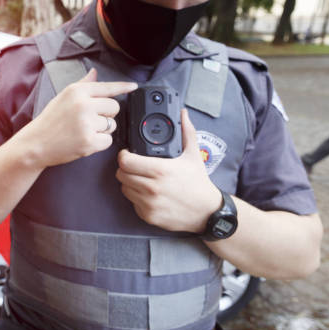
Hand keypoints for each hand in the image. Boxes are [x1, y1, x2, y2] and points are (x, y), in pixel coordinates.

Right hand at [20, 68, 136, 167]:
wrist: (36, 144)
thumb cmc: (49, 121)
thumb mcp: (62, 97)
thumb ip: (82, 85)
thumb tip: (94, 73)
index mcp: (76, 91)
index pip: (107, 87)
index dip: (123, 87)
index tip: (133, 86)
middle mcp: (83, 104)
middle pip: (114, 107)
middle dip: (106, 114)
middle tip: (89, 120)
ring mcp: (86, 123)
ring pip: (112, 124)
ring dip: (103, 130)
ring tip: (84, 131)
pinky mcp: (89, 141)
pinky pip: (108, 140)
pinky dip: (99, 143)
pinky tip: (85, 141)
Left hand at [116, 109, 221, 232]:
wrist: (207, 213)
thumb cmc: (198, 184)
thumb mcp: (193, 155)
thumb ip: (186, 132)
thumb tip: (183, 113)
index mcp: (160, 170)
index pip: (125, 161)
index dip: (124, 156)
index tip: (128, 154)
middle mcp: (152, 188)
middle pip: (121, 174)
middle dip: (125, 168)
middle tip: (134, 166)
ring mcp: (149, 204)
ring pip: (124, 188)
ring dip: (129, 183)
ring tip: (142, 179)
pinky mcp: (148, 216)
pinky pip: (132, 203)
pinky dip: (137, 198)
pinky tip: (148, 194)